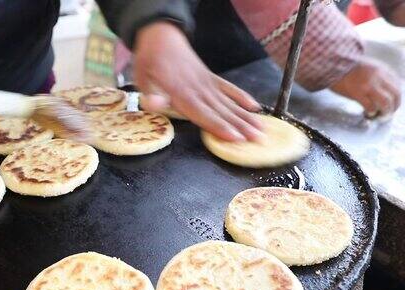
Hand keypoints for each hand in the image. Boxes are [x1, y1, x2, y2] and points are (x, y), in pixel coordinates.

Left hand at [133, 22, 263, 140]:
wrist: (162, 35)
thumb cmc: (150, 60)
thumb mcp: (142, 76)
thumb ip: (150, 93)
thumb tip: (154, 104)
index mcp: (180, 92)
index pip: (202, 113)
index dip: (219, 126)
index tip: (236, 138)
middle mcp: (198, 89)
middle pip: (222, 111)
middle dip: (241, 127)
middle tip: (259, 140)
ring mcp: (206, 82)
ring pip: (229, 103)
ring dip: (246, 117)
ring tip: (262, 130)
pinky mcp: (210, 77)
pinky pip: (228, 88)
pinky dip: (242, 96)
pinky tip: (255, 107)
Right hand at [330, 58, 400, 116]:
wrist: (332, 62)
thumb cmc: (346, 65)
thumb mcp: (367, 65)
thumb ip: (376, 75)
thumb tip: (380, 89)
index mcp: (382, 69)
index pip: (397, 85)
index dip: (396, 97)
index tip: (392, 103)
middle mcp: (379, 77)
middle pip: (396, 95)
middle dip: (394, 106)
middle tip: (388, 113)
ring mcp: (369, 85)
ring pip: (386, 103)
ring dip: (385, 112)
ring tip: (379, 116)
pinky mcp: (358, 93)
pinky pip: (370, 106)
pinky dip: (371, 112)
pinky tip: (367, 113)